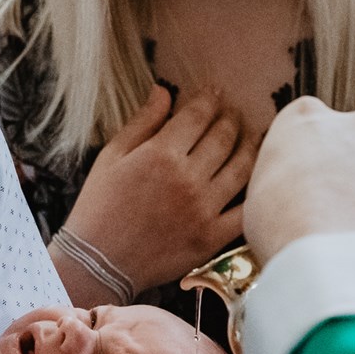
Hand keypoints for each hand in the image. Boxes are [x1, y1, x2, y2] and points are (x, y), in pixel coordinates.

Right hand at [61, 85, 255, 291]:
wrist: (98, 262)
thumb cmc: (99, 206)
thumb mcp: (112, 156)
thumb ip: (142, 122)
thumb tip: (163, 91)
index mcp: (161, 154)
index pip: (199, 114)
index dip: (210, 98)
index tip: (214, 93)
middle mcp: (187, 178)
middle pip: (225, 136)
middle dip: (232, 117)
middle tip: (233, 112)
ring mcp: (203, 209)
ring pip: (242, 167)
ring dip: (250, 145)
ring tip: (250, 136)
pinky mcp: (212, 237)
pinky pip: (246, 210)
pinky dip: (255, 191)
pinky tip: (256, 177)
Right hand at [246, 96, 354, 263]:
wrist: (327, 259)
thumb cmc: (282, 227)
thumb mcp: (259, 190)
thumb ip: (283, 174)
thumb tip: (293, 189)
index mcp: (307, 117)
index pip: (309, 122)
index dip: (309, 154)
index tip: (307, 177)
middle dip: (349, 167)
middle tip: (333, 205)